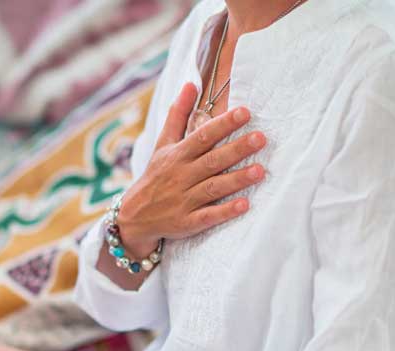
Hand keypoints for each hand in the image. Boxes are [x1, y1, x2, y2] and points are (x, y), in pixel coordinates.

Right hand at [117, 83, 266, 256]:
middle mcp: (180, 176)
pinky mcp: (187, 223)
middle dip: (236, 149)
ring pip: (212, 187)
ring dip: (236, 179)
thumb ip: (178, 115)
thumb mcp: (162, 145)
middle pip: (212, 160)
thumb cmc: (155, 176)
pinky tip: (244, 205)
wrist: (133, 217)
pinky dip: (224, 212)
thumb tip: (190, 84)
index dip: (223, 124)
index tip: (245, 112)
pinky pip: (207, 217)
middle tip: (261, 138)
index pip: (202, 137)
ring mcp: (183, 200)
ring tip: (261, 170)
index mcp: (177, 156)